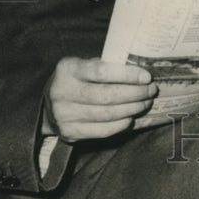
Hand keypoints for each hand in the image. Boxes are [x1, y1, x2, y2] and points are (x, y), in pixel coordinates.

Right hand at [42, 57, 157, 142]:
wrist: (47, 106)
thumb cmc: (75, 80)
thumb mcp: (83, 65)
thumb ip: (105, 66)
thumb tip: (139, 73)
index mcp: (67, 69)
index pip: (102, 72)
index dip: (127, 75)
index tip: (146, 76)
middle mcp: (62, 92)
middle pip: (108, 96)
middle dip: (135, 94)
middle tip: (151, 90)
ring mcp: (64, 115)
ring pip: (107, 115)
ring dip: (132, 109)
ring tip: (145, 102)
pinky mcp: (69, 133)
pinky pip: (102, 131)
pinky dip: (120, 125)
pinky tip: (130, 117)